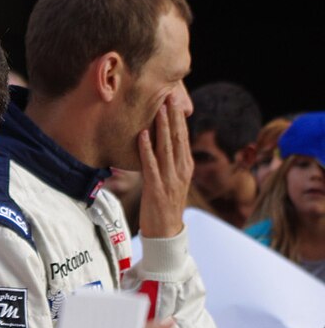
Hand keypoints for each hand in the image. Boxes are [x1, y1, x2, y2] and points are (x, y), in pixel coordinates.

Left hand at [138, 94, 192, 237]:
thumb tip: (162, 144)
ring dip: (162, 127)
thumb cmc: (165, 205)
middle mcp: (180, 170)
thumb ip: (169, 162)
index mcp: (185, 167)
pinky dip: (146, 149)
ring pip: (166, 148)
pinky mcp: (156, 188)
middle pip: (178, 138)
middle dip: (173, 116)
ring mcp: (169, 179)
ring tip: (158, 108)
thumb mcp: (171, 180)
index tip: (175, 99)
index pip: (183, 137)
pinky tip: (142, 135)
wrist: (166, 233)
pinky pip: (151, 165)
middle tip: (169, 94)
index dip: (179, 118)